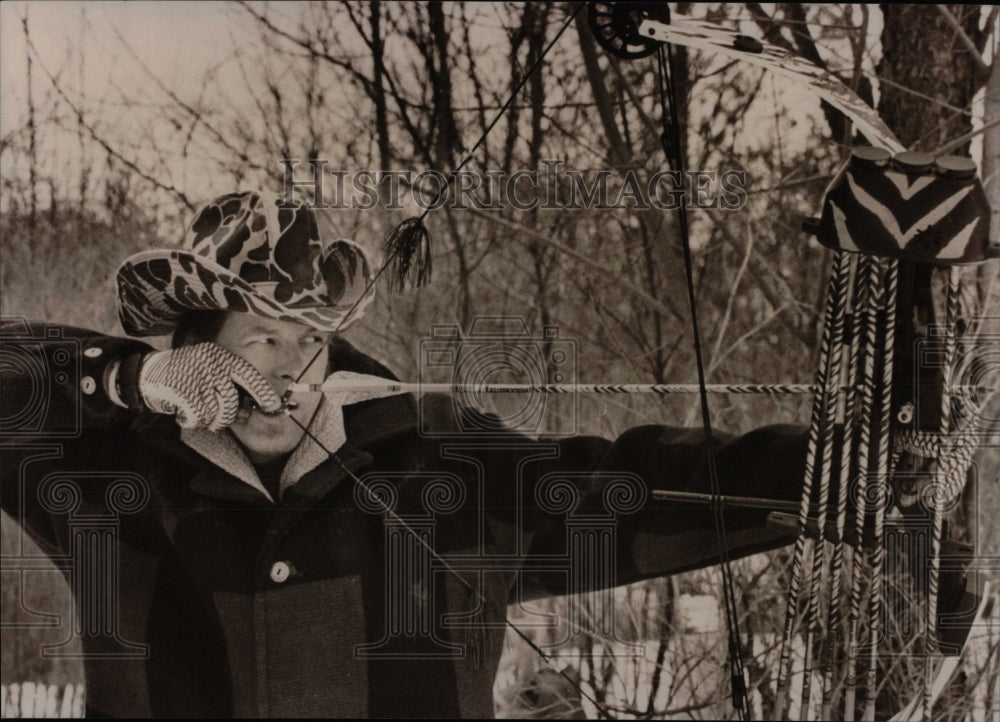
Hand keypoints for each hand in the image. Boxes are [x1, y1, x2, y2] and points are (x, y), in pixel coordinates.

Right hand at [138, 343, 281, 429]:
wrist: (148, 373)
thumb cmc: (187, 375)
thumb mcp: (210, 371)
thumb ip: (230, 386)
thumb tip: (251, 410)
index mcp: (221, 357)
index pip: (249, 375)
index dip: (263, 393)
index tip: (274, 406)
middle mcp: (211, 365)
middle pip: (232, 401)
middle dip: (230, 417)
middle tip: (224, 419)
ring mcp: (196, 377)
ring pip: (216, 412)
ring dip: (210, 420)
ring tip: (200, 413)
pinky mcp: (182, 391)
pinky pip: (198, 417)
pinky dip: (193, 421)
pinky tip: (185, 414)